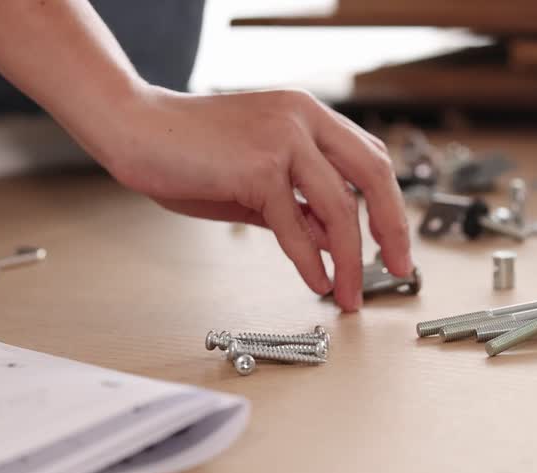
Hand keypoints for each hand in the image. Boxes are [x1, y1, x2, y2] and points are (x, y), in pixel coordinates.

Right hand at [99, 87, 412, 310]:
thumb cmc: (187, 154)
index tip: (395, 243)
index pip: (369, 157)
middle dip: (392, 229)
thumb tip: (339, 245)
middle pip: (373, 175)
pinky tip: (318, 282)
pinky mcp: (258, 167)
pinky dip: (312, 260)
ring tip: (350, 294)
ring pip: (339, 207)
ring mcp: (282, 139)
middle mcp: (302, 118)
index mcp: (306, 114)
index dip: (389, 203)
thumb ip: (299, 206)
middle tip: (401, 268)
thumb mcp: (256, 182)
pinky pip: (296, 224)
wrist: (135, 129)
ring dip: (352, 259)